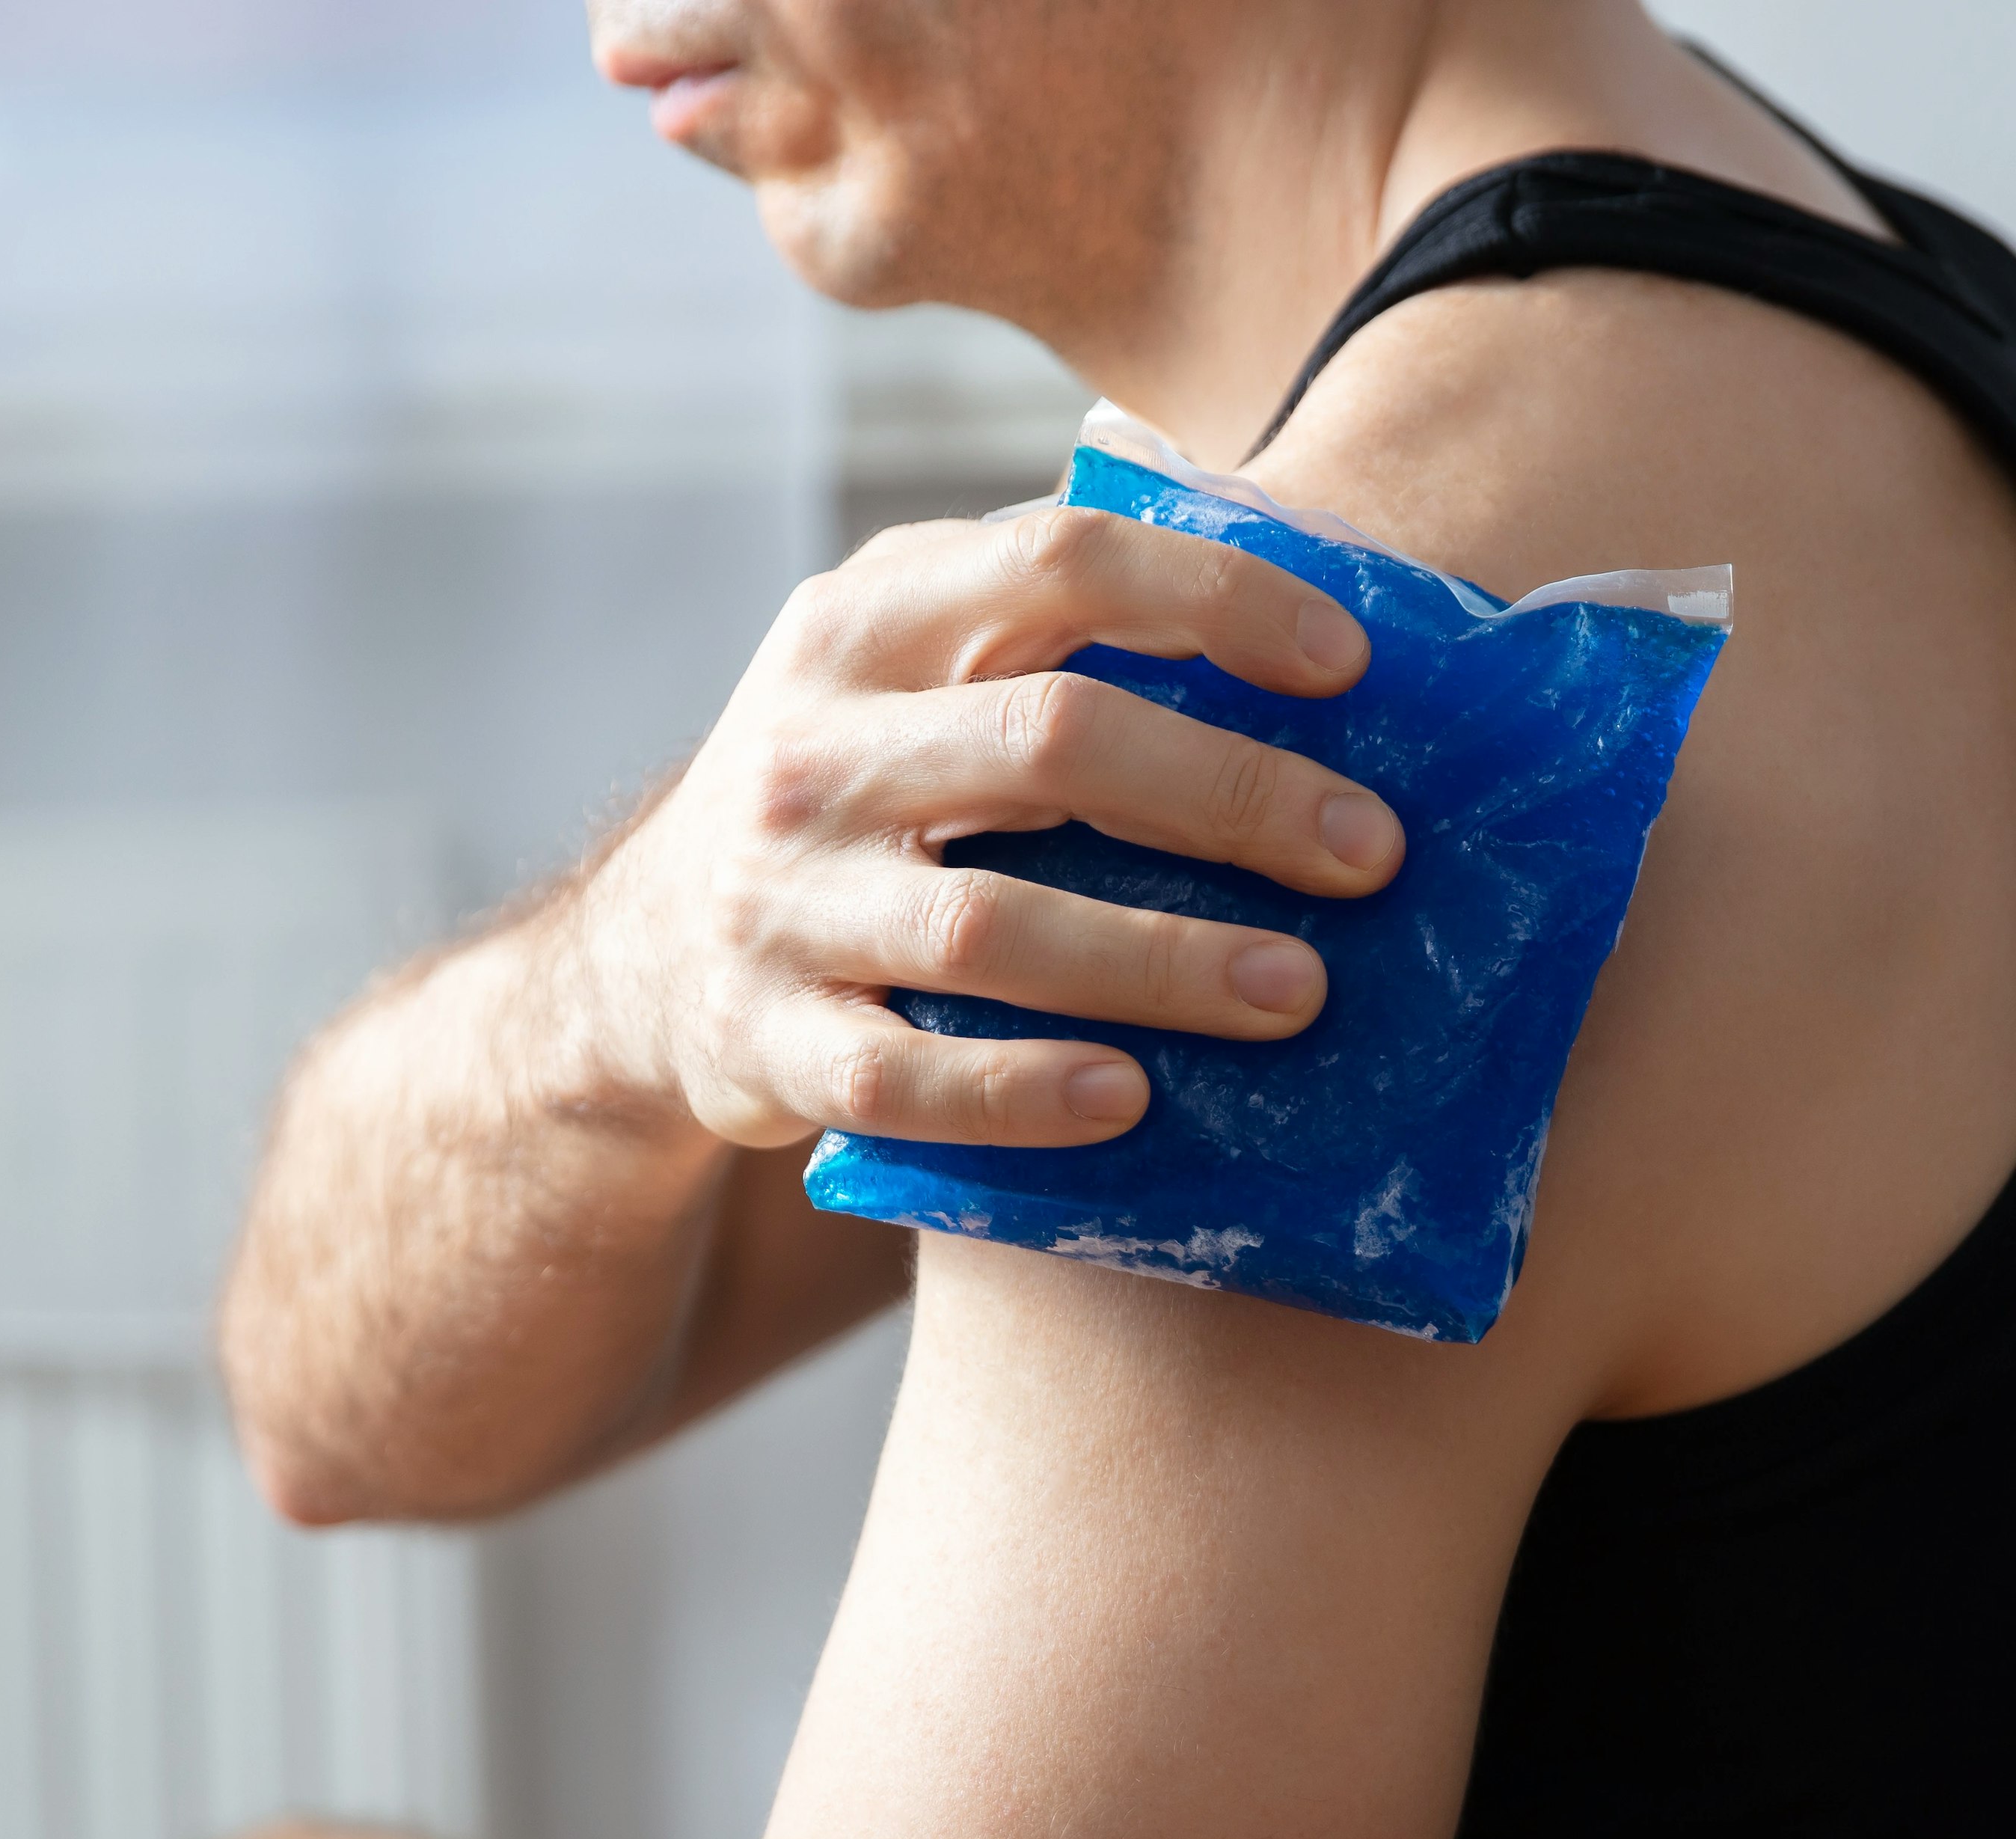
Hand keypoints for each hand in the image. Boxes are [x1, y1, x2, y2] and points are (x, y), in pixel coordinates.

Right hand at [581, 502, 1407, 1150]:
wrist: (644, 959)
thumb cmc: (851, 795)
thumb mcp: (904, 665)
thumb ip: (1043, 612)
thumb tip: (1290, 572)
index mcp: (867, 622)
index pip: (1060, 562)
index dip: (1216, 599)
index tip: (1349, 665)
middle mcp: (816, 746)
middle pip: (1054, 743)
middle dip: (1233, 794)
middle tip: (1371, 854)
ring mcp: (783, 899)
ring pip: (990, 926)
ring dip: (1162, 961)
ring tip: (1297, 992)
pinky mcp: (771, 1041)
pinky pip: (905, 1075)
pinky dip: (1022, 1090)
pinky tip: (1130, 1099)